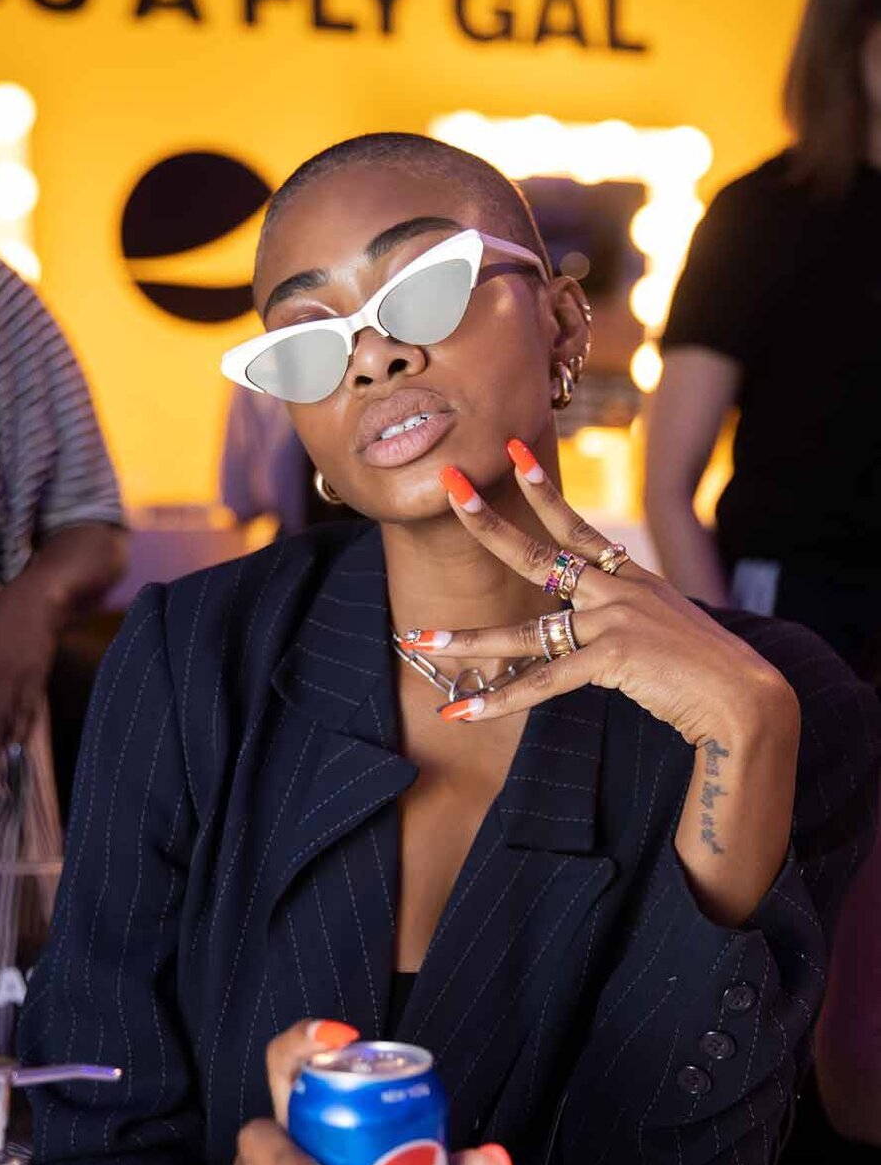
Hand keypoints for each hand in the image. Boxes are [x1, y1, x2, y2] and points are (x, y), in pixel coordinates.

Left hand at [405, 449, 797, 745]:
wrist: (745, 699)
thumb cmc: (704, 671)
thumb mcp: (662, 629)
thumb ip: (624, 619)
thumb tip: (589, 626)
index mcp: (631, 579)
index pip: (578, 527)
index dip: (543, 491)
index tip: (514, 451)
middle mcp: (619, 591)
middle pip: (539, 555)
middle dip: (489, 525)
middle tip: (451, 491)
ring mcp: (615, 621)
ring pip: (523, 632)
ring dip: (467, 640)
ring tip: (419, 638)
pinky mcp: (614, 658)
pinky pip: (543, 681)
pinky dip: (501, 701)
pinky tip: (464, 714)